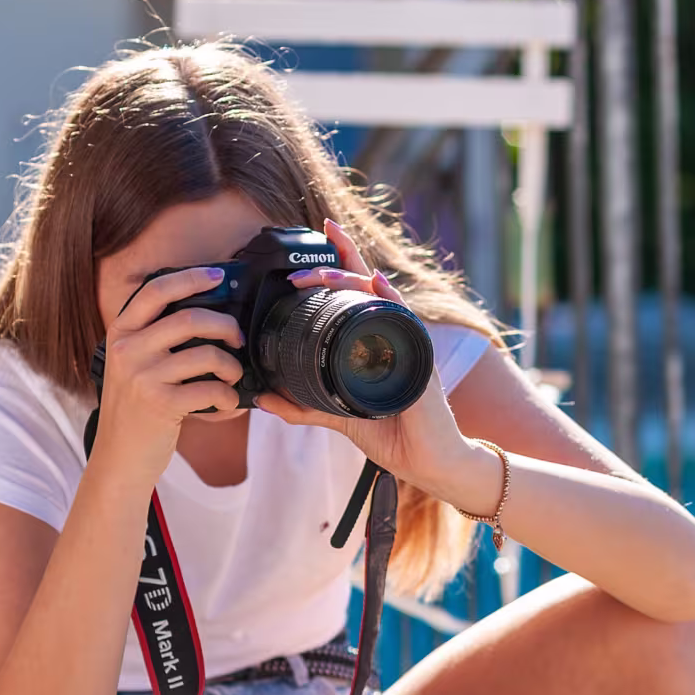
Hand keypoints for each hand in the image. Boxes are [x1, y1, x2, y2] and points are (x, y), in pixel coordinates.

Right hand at [94, 267, 244, 485]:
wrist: (119, 459)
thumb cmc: (136, 409)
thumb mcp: (132, 365)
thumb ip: (155, 338)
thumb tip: (207, 313)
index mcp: (120, 334)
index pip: (155, 290)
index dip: (190, 278)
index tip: (219, 275)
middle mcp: (127, 350)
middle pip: (190, 318)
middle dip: (226, 325)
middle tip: (237, 338)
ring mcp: (142, 377)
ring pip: (206, 354)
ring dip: (232, 366)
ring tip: (233, 376)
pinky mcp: (160, 404)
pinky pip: (211, 389)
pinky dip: (228, 397)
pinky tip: (227, 404)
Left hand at [252, 219, 477, 495]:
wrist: (431, 465)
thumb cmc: (395, 436)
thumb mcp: (339, 417)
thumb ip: (304, 405)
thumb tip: (263, 398)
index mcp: (376, 340)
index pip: (359, 289)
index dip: (343, 258)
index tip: (323, 229)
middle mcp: (394, 335)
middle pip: (367, 285)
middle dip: (333, 267)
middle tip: (297, 272)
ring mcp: (408, 346)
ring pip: (380, 299)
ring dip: (352, 280)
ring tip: (324, 272)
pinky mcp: (419, 365)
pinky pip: (405, 325)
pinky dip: (390, 302)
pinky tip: (376, 285)